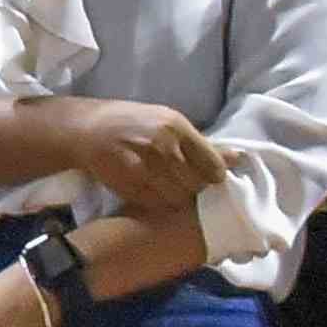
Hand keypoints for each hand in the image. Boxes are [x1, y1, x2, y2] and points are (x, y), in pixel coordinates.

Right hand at [50, 94, 232, 224]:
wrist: (88, 128)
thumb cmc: (133, 123)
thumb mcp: (168, 123)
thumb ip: (201, 144)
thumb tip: (238, 158)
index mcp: (177, 126)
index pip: (212, 165)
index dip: (213, 177)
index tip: (207, 179)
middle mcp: (162, 144)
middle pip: (195, 184)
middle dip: (193, 189)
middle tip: (184, 185)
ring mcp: (143, 163)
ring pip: (176, 198)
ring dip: (175, 198)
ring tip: (166, 189)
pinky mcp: (127, 180)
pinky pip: (154, 203)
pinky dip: (156, 203)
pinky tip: (151, 192)